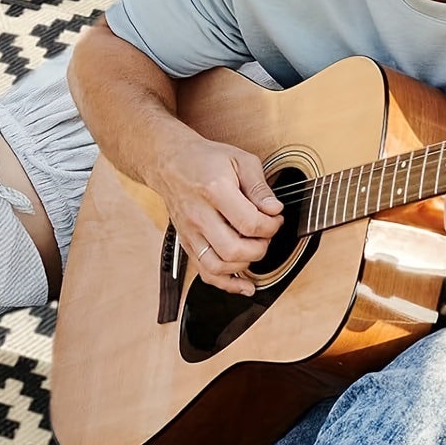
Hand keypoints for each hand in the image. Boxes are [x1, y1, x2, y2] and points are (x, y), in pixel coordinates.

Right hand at [157, 133, 282, 297]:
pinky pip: (205, 272)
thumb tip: (274, 210)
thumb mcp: (240, 160)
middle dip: (260, 248)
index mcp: (215, 191)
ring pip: (218, 266)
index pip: (250, 223)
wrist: (170, 162)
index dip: (271, 225)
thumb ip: (260, 187)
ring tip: (254, 249)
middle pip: (234, 250)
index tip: (275, 218)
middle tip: (266, 234)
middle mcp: (199, 215)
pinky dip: (226, 284)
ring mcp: (190, 232)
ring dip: (244, 265)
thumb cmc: (205, 159)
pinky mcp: (187, 242)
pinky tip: (244, 285)